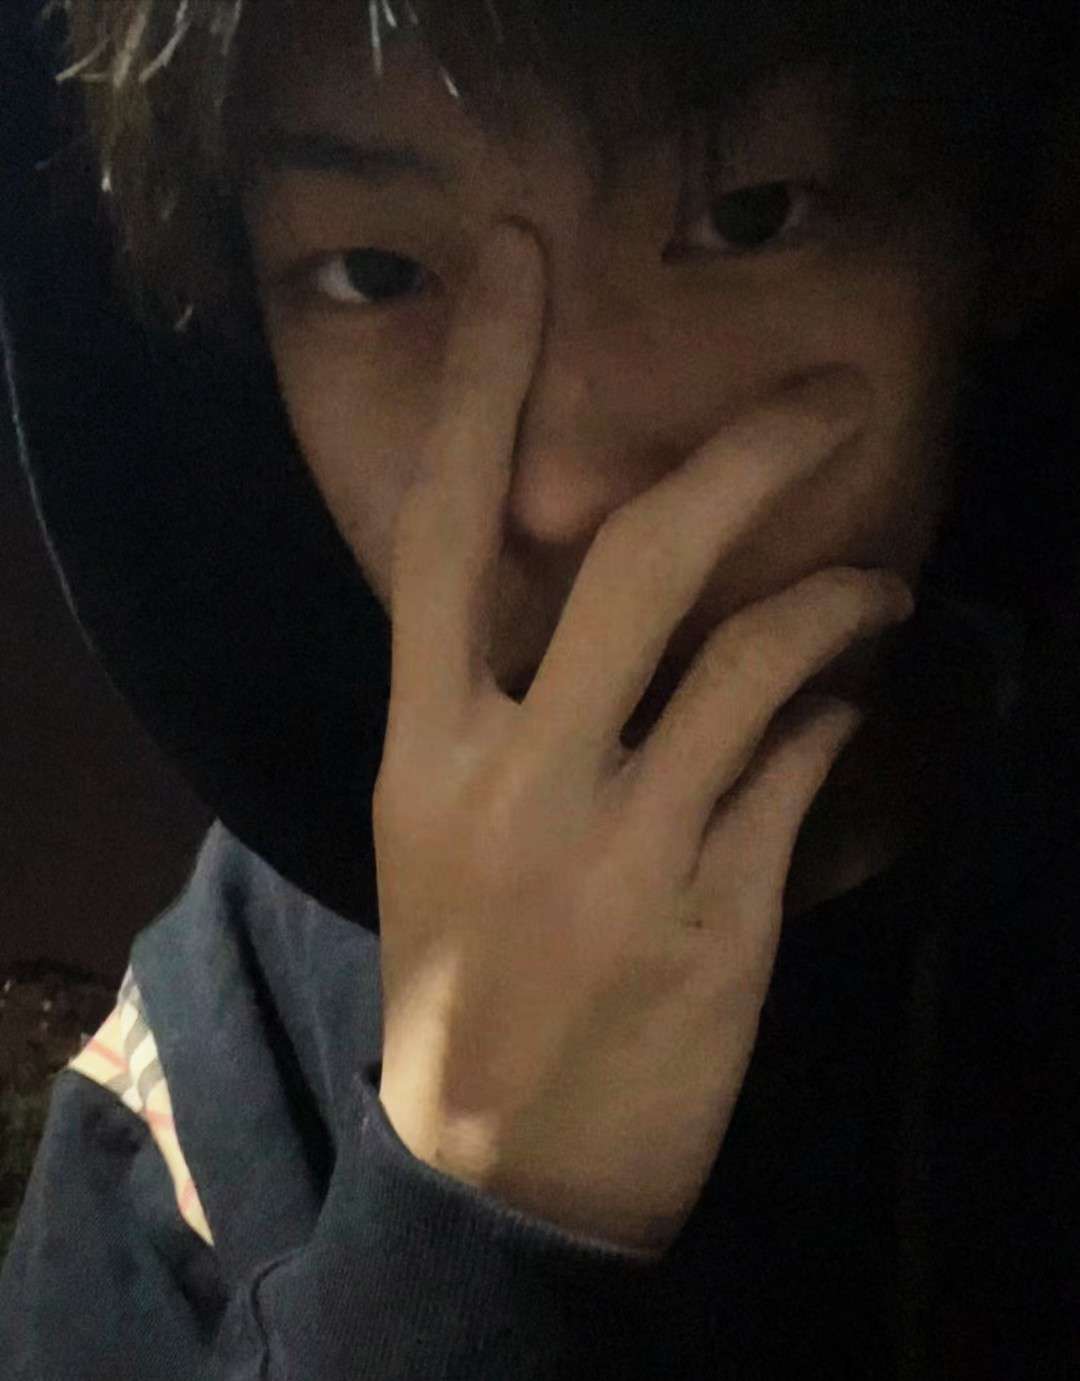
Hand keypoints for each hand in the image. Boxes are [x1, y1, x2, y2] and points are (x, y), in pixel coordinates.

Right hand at [373, 222, 914, 1255]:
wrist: (497, 1166)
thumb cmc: (462, 977)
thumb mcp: (434, 829)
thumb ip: (495, 707)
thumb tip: (596, 597)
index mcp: (421, 745)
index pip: (441, 528)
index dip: (481, 382)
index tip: (523, 258)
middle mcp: (512, 776)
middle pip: (635, 561)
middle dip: (746, 455)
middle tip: (831, 396)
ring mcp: (619, 848)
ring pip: (758, 660)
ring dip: (841, 595)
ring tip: (885, 577)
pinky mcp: (717, 914)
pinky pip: (803, 770)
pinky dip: (840, 716)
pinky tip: (853, 708)